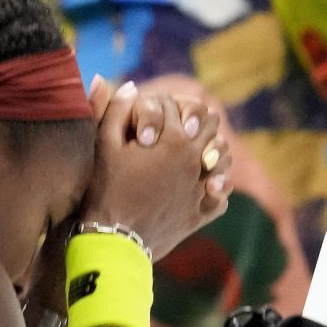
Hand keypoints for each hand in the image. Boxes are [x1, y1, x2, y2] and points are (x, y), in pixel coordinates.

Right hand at [79, 79, 231, 258]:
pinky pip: (220, 197)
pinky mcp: (199, 215)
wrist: (110, 241)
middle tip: (180, 129)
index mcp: (173, 139)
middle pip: (211, 125)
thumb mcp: (102, 145)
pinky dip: (214, 190)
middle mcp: (194, 160)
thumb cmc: (103, 190)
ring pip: (223, 159)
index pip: (178, 107)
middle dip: (196, 123)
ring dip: (212, 152)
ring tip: (195, 156)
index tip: (150, 120)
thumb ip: (115, 110)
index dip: (162, 109)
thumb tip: (129, 85)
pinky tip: (200, 189)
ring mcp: (200, 189)